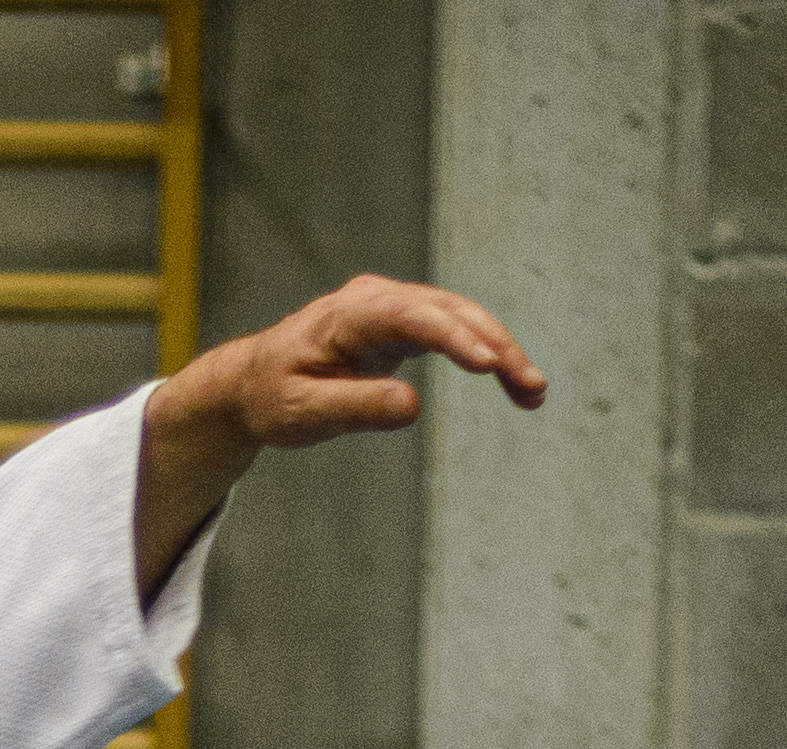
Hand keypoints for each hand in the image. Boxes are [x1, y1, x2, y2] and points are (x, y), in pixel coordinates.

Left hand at [134, 273, 544, 594]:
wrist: (253, 384)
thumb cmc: (272, 398)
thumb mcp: (303, 412)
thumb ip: (356, 407)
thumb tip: (412, 405)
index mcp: (350, 313)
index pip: (414, 317)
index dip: (455, 339)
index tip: (489, 366)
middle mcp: (377, 299)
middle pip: (450, 312)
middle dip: (495, 346)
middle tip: (531, 388)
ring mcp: (393, 308)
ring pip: (460, 319)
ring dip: (500, 352)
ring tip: (534, 394)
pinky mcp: (403, 326)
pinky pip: (453, 333)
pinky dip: (485, 355)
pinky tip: (513, 384)